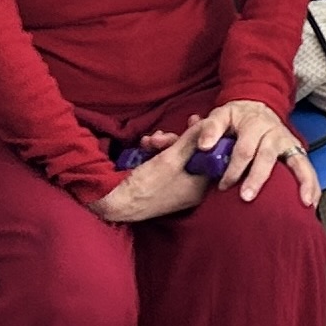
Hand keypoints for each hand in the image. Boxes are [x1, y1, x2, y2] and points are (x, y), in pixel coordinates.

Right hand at [88, 132, 212, 224]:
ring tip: (149, 141)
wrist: (115, 203)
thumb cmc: (146, 183)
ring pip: (176, 158)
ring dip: (162, 145)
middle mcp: (191, 190)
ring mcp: (176, 189)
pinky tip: (144, 146)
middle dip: (174, 140)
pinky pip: (165, 164)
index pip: (210, 157)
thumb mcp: (171, 158)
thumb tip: (208, 124)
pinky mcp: (161, 186)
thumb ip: (191, 140)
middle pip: (191, 156)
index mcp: (199, 187)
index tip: (194, 122)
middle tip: (163, 134)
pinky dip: (156, 154)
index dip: (203, 138)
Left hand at [190, 98, 319, 207]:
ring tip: (301, 202)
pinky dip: (312, 185)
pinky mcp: (297, 151)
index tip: (222, 186)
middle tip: (247, 197)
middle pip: (267, 157)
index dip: (233, 169)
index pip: (244, 149)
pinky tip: (311, 202)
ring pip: (297, 162)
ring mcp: (288, 142)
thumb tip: (203, 145)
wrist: (258, 106)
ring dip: (300, 183)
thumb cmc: (237, 117)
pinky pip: (307, 168)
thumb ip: (210, 128)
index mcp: (254, 124)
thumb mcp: (221, 115)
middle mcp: (274, 132)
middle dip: (257, 178)